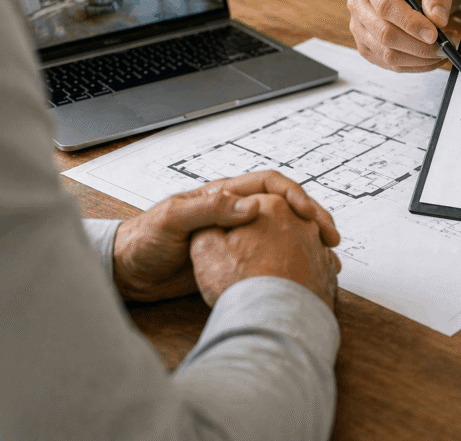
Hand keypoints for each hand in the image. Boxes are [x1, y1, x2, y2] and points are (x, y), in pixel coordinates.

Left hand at [113, 171, 338, 302]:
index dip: (294, 195)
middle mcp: (237, 212)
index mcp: (224, 194)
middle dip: (313, 219)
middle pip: (286, 207)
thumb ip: (208, 208)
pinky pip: (274, 255)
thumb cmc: (143, 241)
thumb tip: (251, 206)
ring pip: (285, 231)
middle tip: (330, 238)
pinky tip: (307, 275)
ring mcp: (240, 237)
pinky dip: (294, 262)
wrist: (129, 274)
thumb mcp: (173, 219)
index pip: (271, 185)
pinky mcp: (238, 261)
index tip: (308, 214)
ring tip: (329, 258)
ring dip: (309, 241)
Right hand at [348, 0, 453, 71]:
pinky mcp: (366, 48)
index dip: (410, 23)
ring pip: (387, 54)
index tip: (434, 34)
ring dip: (419, 59)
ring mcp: (359, 29)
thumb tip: (438, 20)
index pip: (386, 6)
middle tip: (443, 47)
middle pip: (385, 34)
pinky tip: (430, 58)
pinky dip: (415, 65)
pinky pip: (390, 64)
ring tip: (440, 52)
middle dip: (418, 46)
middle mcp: (359, 5)